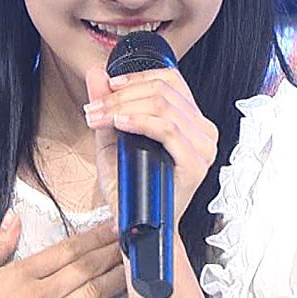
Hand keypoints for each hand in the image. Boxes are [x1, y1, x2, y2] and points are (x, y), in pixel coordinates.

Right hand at [0, 210, 128, 297]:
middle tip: (133, 240)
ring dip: (116, 279)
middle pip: (85, 269)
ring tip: (136, 267)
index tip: (113, 227)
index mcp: (20, 275)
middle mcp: (39, 297)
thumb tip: (13, 217)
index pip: (66, 250)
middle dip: (112, 252)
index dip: (94, 237)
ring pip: (92, 296)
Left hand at [83, 67, 217, 225]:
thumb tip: (96, 71)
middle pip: (163, 90)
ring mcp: (203, 147)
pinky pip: (168, 130)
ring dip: (123, 106)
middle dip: (121, 95)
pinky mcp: (195, 164)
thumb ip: (108, 105)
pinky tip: (119, 123)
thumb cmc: (131, 185)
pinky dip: (140, 121)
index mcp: (191, 120)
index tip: (108, 86)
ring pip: (164, 106)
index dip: (137, 77)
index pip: (171, 80)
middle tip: (93, 108)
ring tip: (98, 117)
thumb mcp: (113, 138)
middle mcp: (203, 130)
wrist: (138, 225)